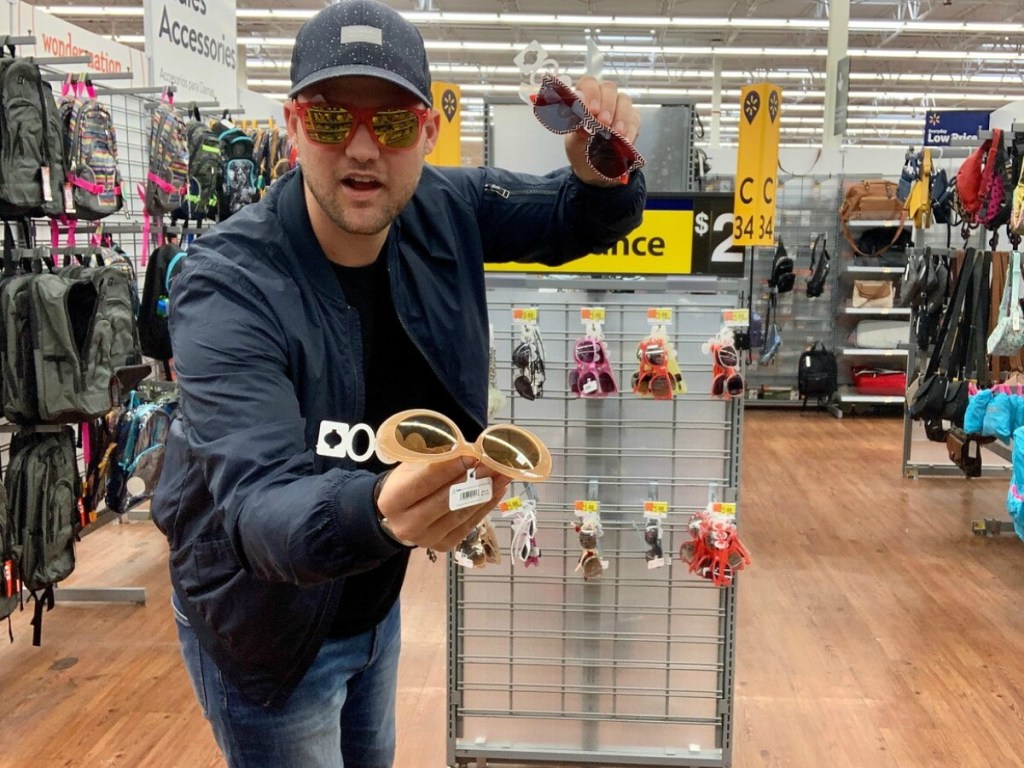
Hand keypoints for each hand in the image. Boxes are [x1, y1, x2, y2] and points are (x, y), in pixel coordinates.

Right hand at [375, 458, 511, 551]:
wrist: (401, 512)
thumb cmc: (408, 481)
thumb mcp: (412, 464)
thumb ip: (435, 458)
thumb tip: (469, 449)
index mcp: (392, 501)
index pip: (424, 482)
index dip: (450, 468)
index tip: (472, 455)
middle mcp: (406, 525)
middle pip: (444, 500)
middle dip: (472, 480)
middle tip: (493, 463)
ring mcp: (426, 539)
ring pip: (460, 513)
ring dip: (485, 493)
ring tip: (501, 474)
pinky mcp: (443, 545)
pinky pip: (469, 524)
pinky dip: (485, 506)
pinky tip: (497, 489)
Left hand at [564, 76, 640, 186]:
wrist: (591, 168)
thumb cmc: (580, 148)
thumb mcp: (573, 141)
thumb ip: (577, 128)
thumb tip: (582, 120)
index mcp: (585, 97)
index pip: (589, 83)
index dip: (590, 93)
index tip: (590, 110)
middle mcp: (603, 97)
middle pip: (609, 88)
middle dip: (606, 105)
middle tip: (603, 122)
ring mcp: (619, 107)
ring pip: (624, 100)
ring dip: (620, 116)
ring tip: (615, 133)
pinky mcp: (632, 120)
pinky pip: (634, 119)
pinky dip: (630, 129)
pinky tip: (625, 140)